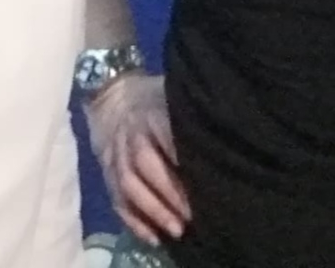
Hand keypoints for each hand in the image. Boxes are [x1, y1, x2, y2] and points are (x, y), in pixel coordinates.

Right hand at [84, 72, 189, 245]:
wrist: (113, 97)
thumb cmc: (155, 101)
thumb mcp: (172, 98)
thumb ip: (189, 117)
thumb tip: (227, 132)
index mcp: (151, 111)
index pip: (165, 133)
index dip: (179, 155)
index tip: (203, 177)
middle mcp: (130, 133)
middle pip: (145, 162)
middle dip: (169, 191)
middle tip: (193, 214)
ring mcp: (115, 154)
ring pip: (128, 185)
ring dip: (153, 210)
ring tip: (177, 230)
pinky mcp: (106, 174)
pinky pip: (117, 201)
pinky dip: (134, 222)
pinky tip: (154, 237)